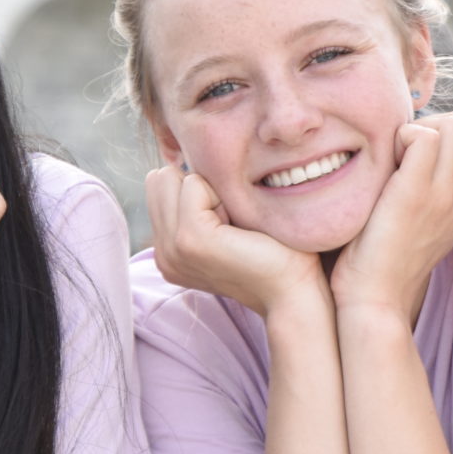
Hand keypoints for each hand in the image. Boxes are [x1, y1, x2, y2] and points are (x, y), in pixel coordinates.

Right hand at [145, 165, 325, 319]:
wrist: (295, 292)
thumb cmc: (274, 253)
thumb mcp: (223, 224)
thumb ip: (196, 202)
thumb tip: (183, 161)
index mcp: (167, 251)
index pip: (158, 184)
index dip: (198, 191)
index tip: (228, 224)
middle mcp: (162, 254)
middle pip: (159, 177)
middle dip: (198, 187)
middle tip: (231, 223)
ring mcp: (172, 249)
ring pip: (171, 176)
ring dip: (209, 191)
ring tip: (234, 227)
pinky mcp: (190, 239)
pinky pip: (193, 184)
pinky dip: (220, 195)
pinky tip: (239, 228)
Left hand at [330, 112, 452, 322]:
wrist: (372, 303)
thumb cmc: (373, 263)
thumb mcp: (408, 224)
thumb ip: (414, 190)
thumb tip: (395, 157)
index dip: (430, 134)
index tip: (399, 160)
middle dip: (426, 125)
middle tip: (393, 156)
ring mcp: (445, 196)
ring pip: (452, 124)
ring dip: (413, 131)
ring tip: (388, 164)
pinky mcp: (418, 194)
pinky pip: (423, 137)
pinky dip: (398, 137)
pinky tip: (377, 169)